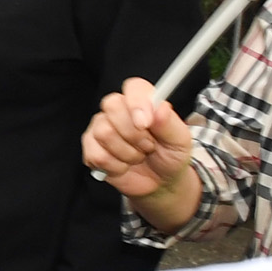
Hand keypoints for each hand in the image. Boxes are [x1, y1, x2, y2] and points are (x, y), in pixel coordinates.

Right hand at [83, 77, 197, 212]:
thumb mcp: (180, 141)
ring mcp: (101, 128)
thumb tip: (160, 107)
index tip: (146, 123)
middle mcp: (118, 110)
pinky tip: (124, 166)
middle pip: (112, 106)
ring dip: (127, 153)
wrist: (160, 182)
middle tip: (148, 146)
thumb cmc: (170, 157)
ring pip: (104, 132)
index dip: (137, 102)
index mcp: (142, 102)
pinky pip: (97, 154)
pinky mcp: (91, 148)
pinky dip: (116, 166)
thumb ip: (170, 123)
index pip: (133, 87)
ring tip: (137, 157)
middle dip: (134, 134)